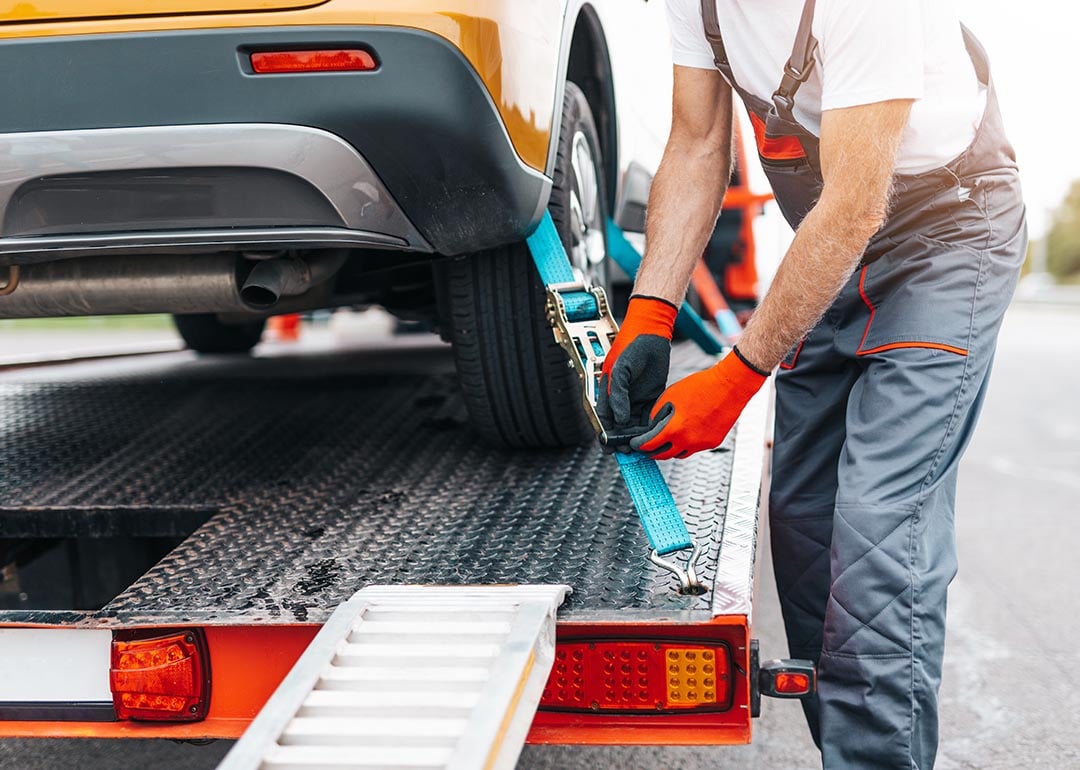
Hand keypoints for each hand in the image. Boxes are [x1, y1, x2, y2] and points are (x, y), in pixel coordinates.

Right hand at [597, 296, 678, 446]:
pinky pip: (648, 415)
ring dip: (636, 435)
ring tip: (642, 448)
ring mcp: (635, 397)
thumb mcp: (621, 370)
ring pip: (633, 423)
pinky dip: (650, 425)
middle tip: (628, 452)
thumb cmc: (631, 346)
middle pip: (618, 424)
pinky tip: (653, 435)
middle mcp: (620, 397)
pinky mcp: (650, 395)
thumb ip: (618, 395)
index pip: (603, 418)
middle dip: (622, 439)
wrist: (651, 332)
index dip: (605, 434)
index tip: (609, 448)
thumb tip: (620, 419)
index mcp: (607, 391)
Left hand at [630, 348, 767, 459]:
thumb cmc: (701, 386)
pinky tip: (686, 432)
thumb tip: (651, 426)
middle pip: (663, 455)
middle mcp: (688, 441)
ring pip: (679, 454)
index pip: (649, 445)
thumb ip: (657, 414)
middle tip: (647, 446)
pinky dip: (687, 444)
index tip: (635, 443)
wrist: (730, 386)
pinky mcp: (713, 443)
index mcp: (674, 429)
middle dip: (652, 451)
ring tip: (666, 439)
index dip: (639, 445)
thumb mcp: (670, 396)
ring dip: (670, 449)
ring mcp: (701, 445)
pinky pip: (694, 448)